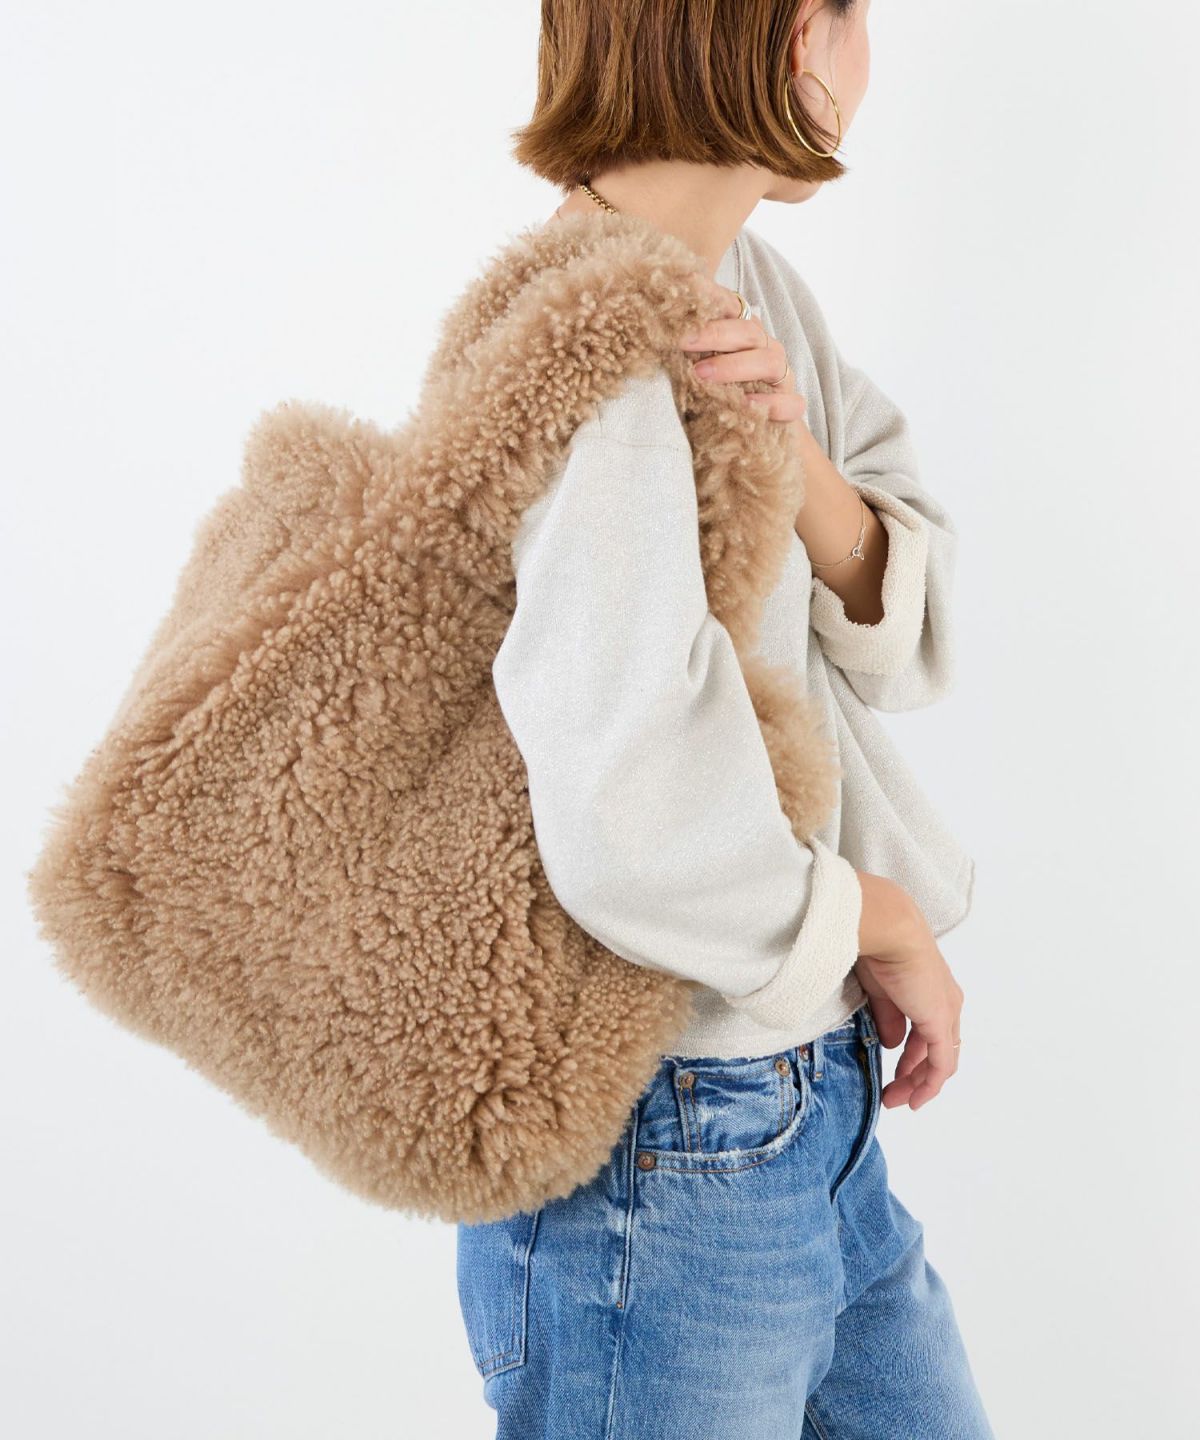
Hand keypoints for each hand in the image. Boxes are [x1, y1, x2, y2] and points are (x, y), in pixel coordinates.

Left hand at [680, 280, 809, 429]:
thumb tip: (660, 332)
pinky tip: (745, 404)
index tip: (678, 318)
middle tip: (683, 342)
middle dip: (715, 335)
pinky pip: (791, 403)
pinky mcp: (790, 407)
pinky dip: (771, 404)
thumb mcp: (696, 371)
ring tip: (702, 375)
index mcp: (744, 336)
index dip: (709, 310)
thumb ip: (688, 351)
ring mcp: (781, 378)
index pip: (735, 310)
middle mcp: (765, 351)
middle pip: (750, 333)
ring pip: (770, 362)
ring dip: (735, 366)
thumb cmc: (714, 397)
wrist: (742, 437)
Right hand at [852, 871, 964, 1110]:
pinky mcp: (940, 1021)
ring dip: (918, 1083)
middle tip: (893, 1096)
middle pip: (937, 1050)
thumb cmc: (878, 946)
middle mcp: (946, 1002)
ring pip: (940, 1060)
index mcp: (931, 990)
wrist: (888, 929)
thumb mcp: (880, 989)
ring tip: (897, 1100)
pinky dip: (929, 1084)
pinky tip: (915, 1098)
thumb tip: (891, 1043)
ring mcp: (946, 1012)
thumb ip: (888, 1017)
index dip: (913, 1057)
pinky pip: (940, 1063)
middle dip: (914, 1076)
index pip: (928, 1032)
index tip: (893, 1074)